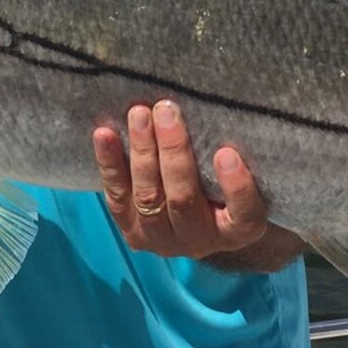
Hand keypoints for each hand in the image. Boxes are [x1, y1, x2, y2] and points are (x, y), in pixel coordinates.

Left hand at [93, 99, 272, 259]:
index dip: (236, 187)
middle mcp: (200, 241)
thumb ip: (232, 154)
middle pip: (184, 199)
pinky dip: (110, 164)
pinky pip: (116, 198)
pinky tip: (104, 135)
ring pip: (147, 197)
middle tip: (167, 112)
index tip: (227, 153)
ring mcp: (162, 240)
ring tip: (139, 114)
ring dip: (142, 152)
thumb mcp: (243, 174)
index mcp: (238, 231)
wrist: (198, 216)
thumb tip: (215, 106)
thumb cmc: (224, 183)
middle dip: (173, 152)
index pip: (244, 215)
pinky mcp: (132, 232)